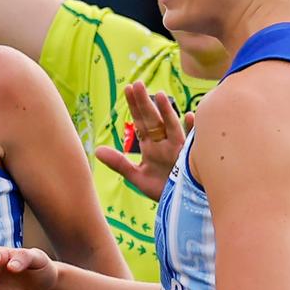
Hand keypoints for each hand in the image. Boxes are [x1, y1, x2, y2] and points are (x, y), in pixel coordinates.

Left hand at [95, 81, 192, 201]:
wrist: (182, 205)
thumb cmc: (162, 189)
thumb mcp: (137, 176)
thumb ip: (119, 163)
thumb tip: (96, 150)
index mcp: (151, 145)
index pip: (141, 122)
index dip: (134, 106)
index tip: (128, 88)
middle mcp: (164, 143)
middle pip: (153, 119)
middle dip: (145, 103)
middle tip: (137, 84)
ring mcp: (178, 149)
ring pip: (171, 126)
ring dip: (166, 111)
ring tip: (158, 95)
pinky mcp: (191, 158)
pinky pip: (193, 141)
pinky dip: (193, 129)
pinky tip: (190, 115)